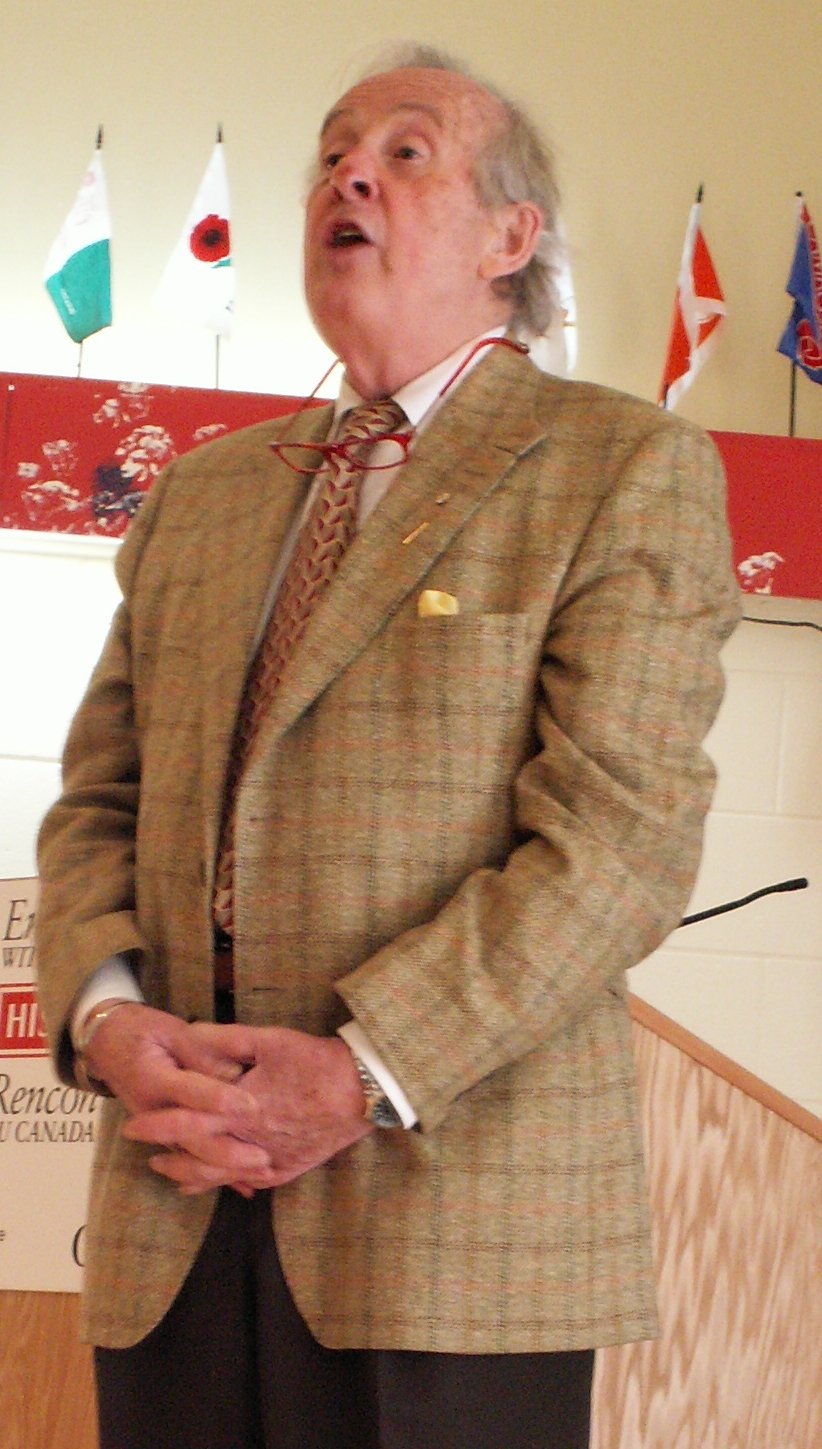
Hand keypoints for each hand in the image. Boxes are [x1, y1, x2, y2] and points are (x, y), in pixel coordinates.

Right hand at [85, 1003, 272, 1187]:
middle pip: (191, 1138)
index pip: (190, 1091)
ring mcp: (157, 1129)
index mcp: (155, 1078)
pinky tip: (244, 1185)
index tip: (253, 1107)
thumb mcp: (171, 1030)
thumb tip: (235, 1071)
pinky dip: (216, 1174)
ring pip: (192, 1157)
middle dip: (228, 1152)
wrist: (107, 1044)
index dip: (221, 1100)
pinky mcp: (165, 1137)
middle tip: (263, 1159)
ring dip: (226, 1171)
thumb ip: (201, 1050)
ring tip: (261, 1177)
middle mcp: (154, 1111)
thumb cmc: (143, 1031)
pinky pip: (191, 1159)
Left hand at [122, 1024, 372, 1194]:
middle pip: (197, 1158)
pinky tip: (218, 1183)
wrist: (361, 1090)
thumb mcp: (268, 1039)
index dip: (156, 1125)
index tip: (133, 1125)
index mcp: (239, 1110)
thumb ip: (223, 1038)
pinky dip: (227, 1184)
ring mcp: (269, 1160)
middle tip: (145, 1153)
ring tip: (171, 1172)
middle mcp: (249, 1142)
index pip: (185, 1122)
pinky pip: (250, 1183)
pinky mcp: (288, 1169)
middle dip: (168, 1157)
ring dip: (192, 1175)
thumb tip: (187, 1035)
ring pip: (220, 1176)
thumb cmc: (314, 1061)